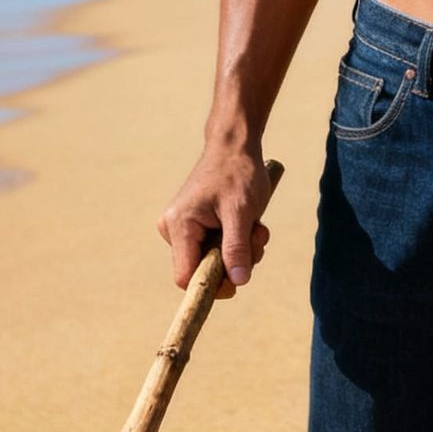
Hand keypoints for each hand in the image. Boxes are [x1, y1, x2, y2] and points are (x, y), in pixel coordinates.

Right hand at [156, 143, 272, 299]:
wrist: (235, 145)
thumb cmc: (238, 173)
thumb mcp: (241, 212)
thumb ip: (237, 247)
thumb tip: (237, 282)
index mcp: (179, 226)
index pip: (186, 277)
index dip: (211, 286)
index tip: (238, 282)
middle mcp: (174, 229)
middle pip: (203, 270)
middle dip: (235, 261)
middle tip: (257, 238)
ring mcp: (184, 228)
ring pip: (214, 261)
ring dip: (242, 250)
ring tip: (256, 226)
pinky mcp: (196, 226)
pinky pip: (216, 249)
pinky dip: (237, 242)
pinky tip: (249, 223)